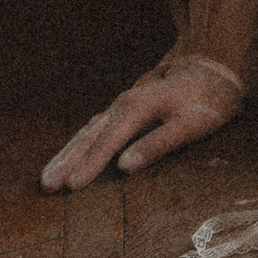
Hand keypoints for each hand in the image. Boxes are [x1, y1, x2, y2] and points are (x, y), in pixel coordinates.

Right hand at [40, 55, 242, 191]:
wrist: (212, 71)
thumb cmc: (207, 100)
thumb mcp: (193, 123)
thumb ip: (159, 143)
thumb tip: (124, 166)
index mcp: (138, 107)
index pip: (108, 140)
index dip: (90, 164)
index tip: (72, 186)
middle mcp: (123, 105)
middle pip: (89, 136)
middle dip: (67, 160)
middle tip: (46, 185)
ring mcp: (121, 107)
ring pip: (87, 132)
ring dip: (67, 154)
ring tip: (47, 177)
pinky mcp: (124, 112)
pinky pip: (94, 130)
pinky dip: (78, 145)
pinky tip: (68, 157)